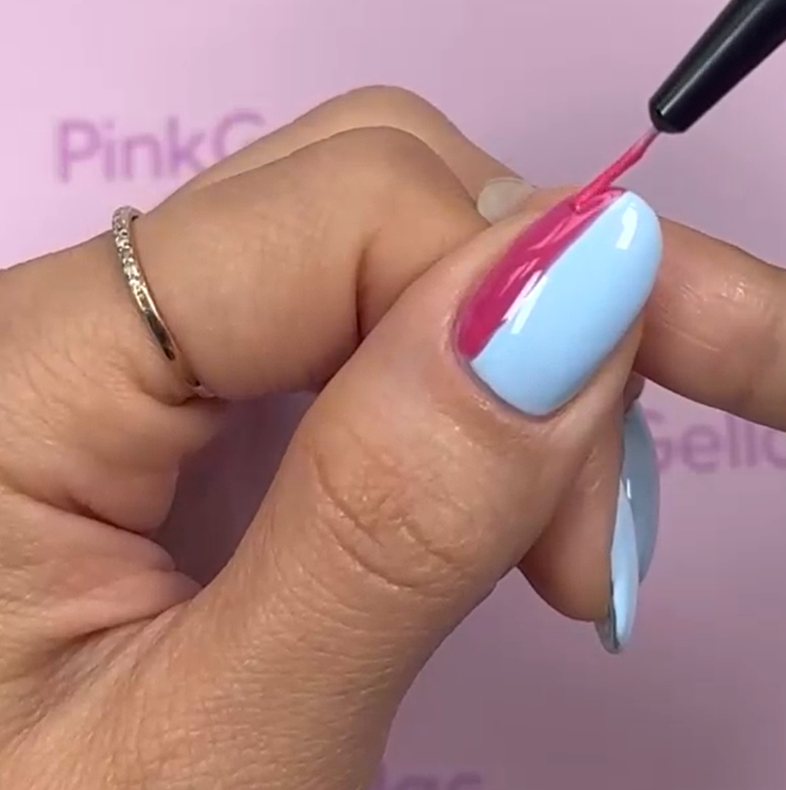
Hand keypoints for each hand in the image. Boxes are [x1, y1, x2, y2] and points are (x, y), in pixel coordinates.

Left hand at [0, 87, 661, 788]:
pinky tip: (480, 504)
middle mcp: (81, 316)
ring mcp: (145, 351)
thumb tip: (583, 283)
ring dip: (511, 358)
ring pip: (385, 244)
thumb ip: (390, 514)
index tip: (595, 517)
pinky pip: (365, 319)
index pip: (350, 198)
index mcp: (33, 367)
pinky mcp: (199, 400)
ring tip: (547, 541)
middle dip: (528, 320)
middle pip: (369, 186)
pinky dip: (464, 391)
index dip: (520, 301)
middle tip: (582, 528)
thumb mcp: (221, 752)